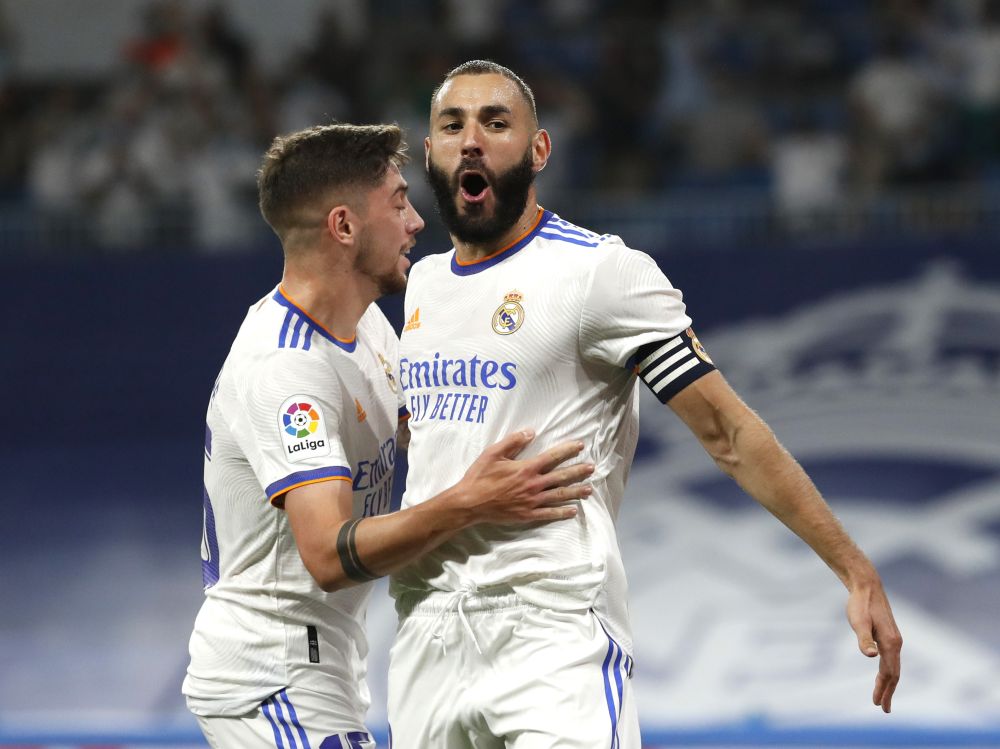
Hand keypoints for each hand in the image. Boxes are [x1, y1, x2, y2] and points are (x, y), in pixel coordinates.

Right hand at [454, 429, 593, 525]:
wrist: (470, 503)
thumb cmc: (480, 476)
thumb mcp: (493, 453)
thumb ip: (513, 442)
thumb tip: (531, 432)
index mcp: (526, 469)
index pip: (552, 457)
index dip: (568, 450)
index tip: (581, 445)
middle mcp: (533, 485)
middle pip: (561, 477)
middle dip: (578, 471)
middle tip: (592, 468)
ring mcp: (531, 501)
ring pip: (558, 495)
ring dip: (575, 492)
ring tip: (589, 489)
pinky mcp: (527, 515)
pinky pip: (548, 514)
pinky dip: (562, 512)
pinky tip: (573, 511)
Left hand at [846, 580, 901, 712]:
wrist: (866, 586)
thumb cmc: (860, 604)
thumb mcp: (858, 621)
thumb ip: (864, 639)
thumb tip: (871, 656)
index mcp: (890, 643)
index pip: (889, 673)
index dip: (884, 690)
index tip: (878, 705)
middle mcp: (896, 643)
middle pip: (894, 674)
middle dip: (888, 692)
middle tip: (884, 709)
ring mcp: (894, 639)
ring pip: (893, 667)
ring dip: (888, 683)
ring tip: (882, 696)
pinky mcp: (888, 635)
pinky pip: (891, 659)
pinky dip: (888, 671)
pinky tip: (882, 674)